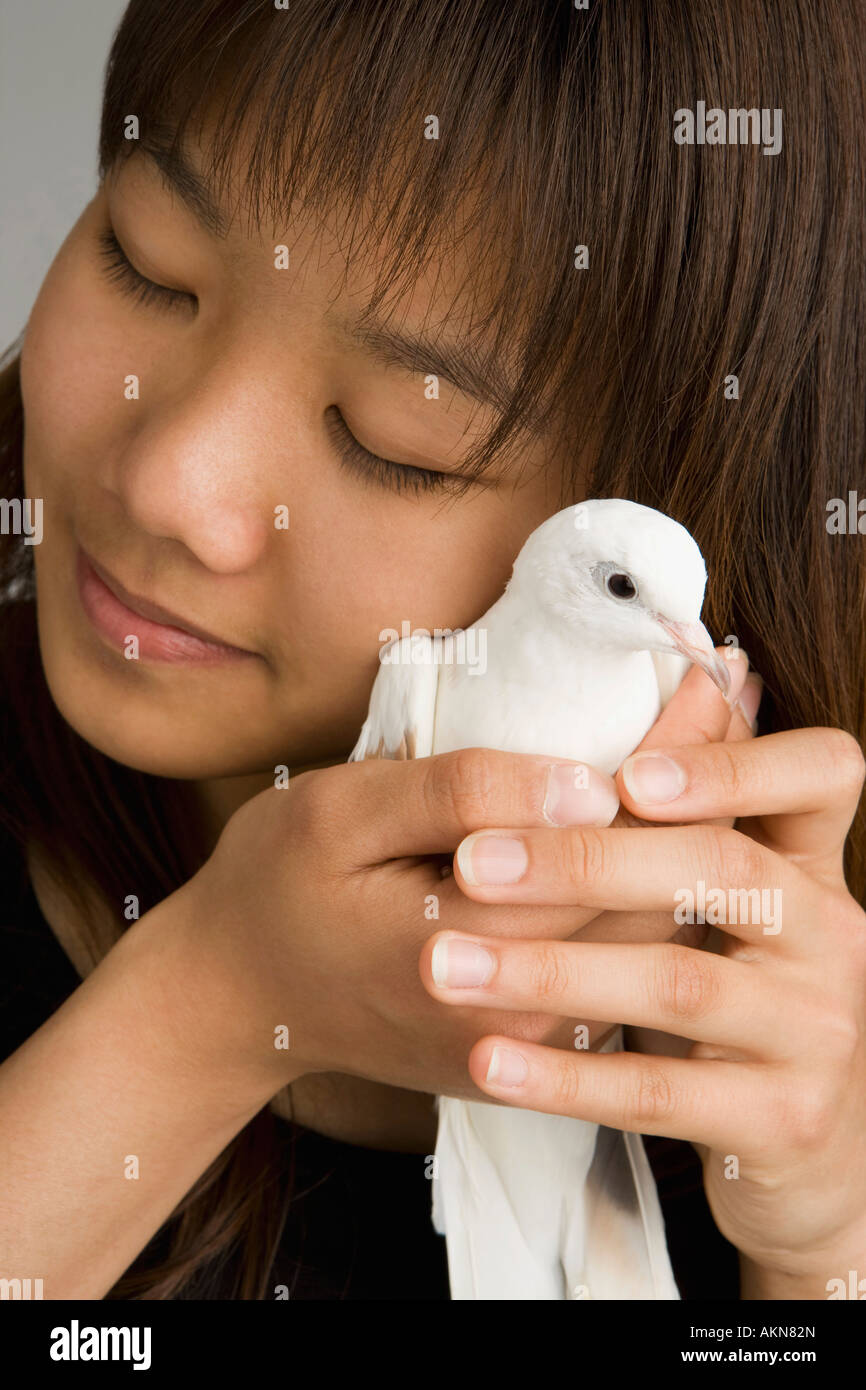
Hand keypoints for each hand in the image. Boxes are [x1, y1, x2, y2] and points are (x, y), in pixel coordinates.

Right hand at [176, 648, 751, 1103]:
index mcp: (480, 944)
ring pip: (657, 930)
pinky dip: (655, 881)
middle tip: (730, 694)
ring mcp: (536, 1038)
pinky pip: (621, 958)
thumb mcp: (342, 815)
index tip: (708, 674)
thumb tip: (585, 783)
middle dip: (706, 782)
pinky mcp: (533, 1042)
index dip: (676, 750)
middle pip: (662, 889)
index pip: (619, 837)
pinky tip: (663, 820)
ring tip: (717, 743)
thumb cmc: (274, 891)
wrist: (233, 1003)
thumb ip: (460, 796)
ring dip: (693, 832)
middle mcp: (528, 1008)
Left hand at [419, 725, 865, 1282]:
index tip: (625, 774)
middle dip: (585, 862)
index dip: (734, 765)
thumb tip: (699, 672)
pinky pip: (661, 1092)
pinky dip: (567, 1076)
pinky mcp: (782, 1117)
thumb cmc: (743, 995)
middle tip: (468, 863)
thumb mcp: (738, 900)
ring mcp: (816, 1029)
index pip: (823, 775)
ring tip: (445, 966)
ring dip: (550, 971)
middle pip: (720, 869)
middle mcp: (831, 934)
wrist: (813, 1150)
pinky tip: (489, 1060)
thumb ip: (713, 805)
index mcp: (811, 863)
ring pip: (677, 983)